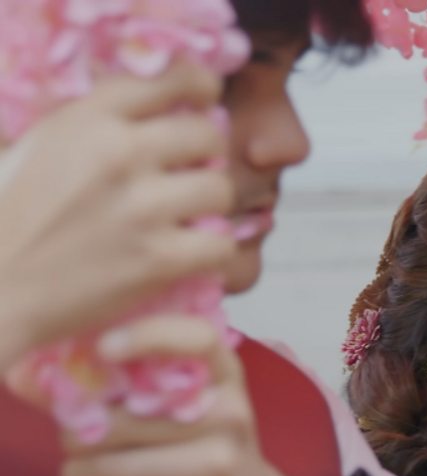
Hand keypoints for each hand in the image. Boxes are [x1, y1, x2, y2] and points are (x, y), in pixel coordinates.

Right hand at [0, 61, 235, 368]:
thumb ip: (94, 122)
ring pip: (220, 188)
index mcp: (87, 119)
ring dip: (210, 204)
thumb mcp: (40, 144)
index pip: (172, 81)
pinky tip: (188, 253)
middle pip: (207, 134)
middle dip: (205, 154)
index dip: (200, 87)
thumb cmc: (9, 217)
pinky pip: (221, 243)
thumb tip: (154, 105)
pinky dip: (211, 250)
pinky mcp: (158, 259)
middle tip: (190, 172)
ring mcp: (141, 207)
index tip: (205, 100)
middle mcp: (118, 154)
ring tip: (187, 216)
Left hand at [10, 316, 312, 475]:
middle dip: (75, 436)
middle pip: (115, 421)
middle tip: (78, 442)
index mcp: (224, 376)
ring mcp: (220, 465)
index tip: (103, 349)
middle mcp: (229, 414)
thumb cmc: (198, 447)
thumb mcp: (180, 405)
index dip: (146, 335)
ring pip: (105, 470)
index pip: (196, 337)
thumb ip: (117, 385)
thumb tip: (22, 375)